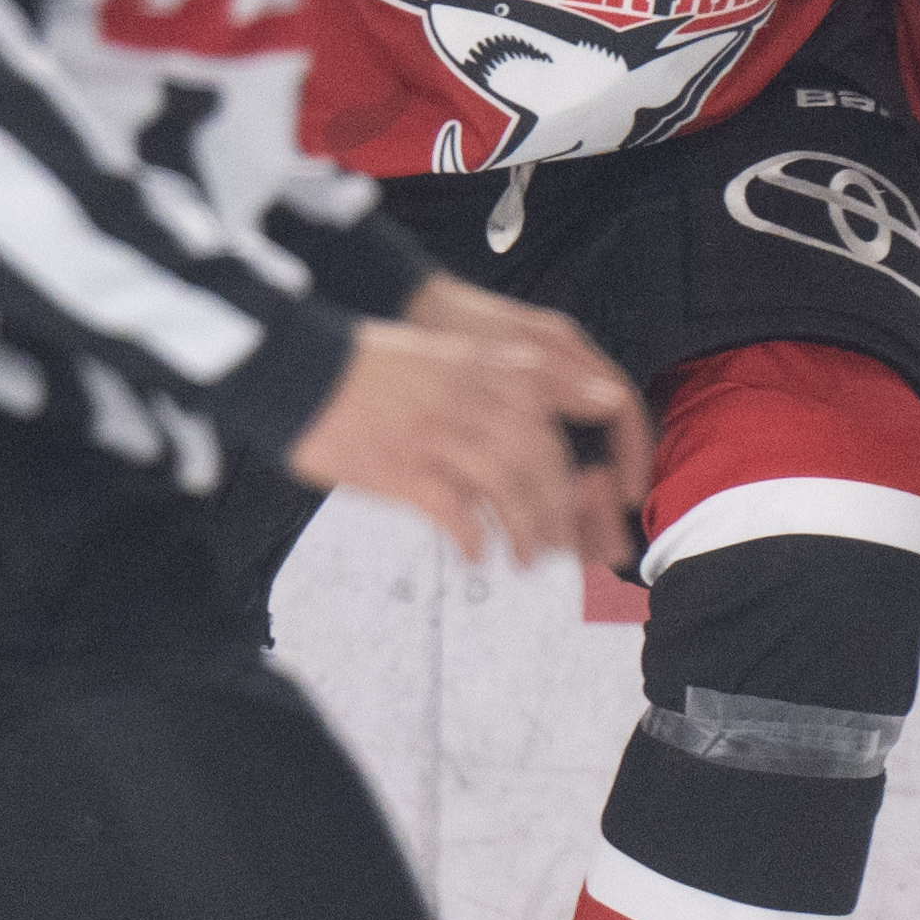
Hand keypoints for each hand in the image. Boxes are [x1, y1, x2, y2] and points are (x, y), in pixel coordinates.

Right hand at [287, 291, 651, 574]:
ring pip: (512, 488)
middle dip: (565, 511)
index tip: (623, 492)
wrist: (296, 363)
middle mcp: (478, 395)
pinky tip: (477, 555)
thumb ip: (499, 391)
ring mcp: (442, 431)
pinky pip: (457, 512)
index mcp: (495, 365)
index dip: (619, 451)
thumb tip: (539, 439)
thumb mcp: (450, 360)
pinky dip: (474, 538)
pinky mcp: (405, 466)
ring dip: (526, 531)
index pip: (587, 402)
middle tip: (567, 547)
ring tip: (525, 559)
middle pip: (548, 459)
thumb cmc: (369, 368)